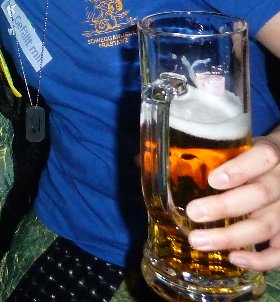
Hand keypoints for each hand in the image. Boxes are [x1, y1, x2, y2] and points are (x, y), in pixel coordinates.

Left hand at [185, 132, 279, 269]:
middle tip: (192, 213)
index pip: (264, 157)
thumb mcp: (230, 146)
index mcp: (270, 154)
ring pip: (267, 224)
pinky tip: (234, 260)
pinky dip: (262, 260)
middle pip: (260, 195)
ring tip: (198, 241)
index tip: (213, 179)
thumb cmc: (248, 156)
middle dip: (225, 206)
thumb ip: (192, 150)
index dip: (241, 169)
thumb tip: (140, 158)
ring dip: (232, 236)